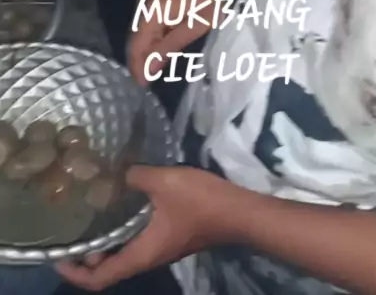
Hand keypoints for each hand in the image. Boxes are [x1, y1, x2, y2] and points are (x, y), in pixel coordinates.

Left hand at [56, 166, 245, 290]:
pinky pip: (138, 242)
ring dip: (106, 242)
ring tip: (92, 214)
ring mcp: (161, 249)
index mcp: (141, 254)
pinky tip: (124, 204)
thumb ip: (136, 177)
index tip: (59, 256)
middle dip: (87, 256)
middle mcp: (148, 258)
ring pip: (124, 254)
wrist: (239, 211)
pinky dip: (123, 232)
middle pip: (109, 269)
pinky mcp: (171, 237)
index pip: (100, 278)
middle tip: (73, 230)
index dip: (75, 272)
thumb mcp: (164, 182)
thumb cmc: (200, 202)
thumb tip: (117, 174)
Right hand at [128, 0, 220, 85]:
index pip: (135, 45)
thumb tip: (149, 69)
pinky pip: (148, 10)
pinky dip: (154, 27)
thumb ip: (170, 46)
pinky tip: (165, 37)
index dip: (138, 67)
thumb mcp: (198, 24)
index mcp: (152, 8)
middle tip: (153, 76)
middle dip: (142, 56)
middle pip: (135, 33)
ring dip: (148, 42)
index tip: (144, 86)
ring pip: (141, 22)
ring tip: (160, 61)